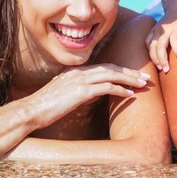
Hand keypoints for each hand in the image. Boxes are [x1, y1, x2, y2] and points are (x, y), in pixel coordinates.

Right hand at [27, 63, 150, 129]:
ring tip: (142, 84)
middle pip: (110, 67)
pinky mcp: (81, 91)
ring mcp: (80, 80)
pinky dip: (119, 89)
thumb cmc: (46, 107)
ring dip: (129, 79)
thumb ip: (80, 91)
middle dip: (130, 72)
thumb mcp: (65, 95)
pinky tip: (129, 94)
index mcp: (75, 72)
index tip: (133, 75)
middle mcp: (79, 72)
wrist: (31, 111)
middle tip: (145, 76)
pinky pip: (105, 87)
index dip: (120, 70)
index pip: (103, 67)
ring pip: (111, 74)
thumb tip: (94, 93)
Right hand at [145, 10, 176, 71]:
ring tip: (161, 68)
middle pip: (159, 45)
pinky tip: (154, 60)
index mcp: (176, 27)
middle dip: (162, 58)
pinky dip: (149, 52)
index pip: (175, 39)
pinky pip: (147, 42)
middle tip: (166, 69)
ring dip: (154, 57)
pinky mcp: (152, 31)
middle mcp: (165, 29)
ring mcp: (157, 30)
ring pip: (151, 45)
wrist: (176, 5)